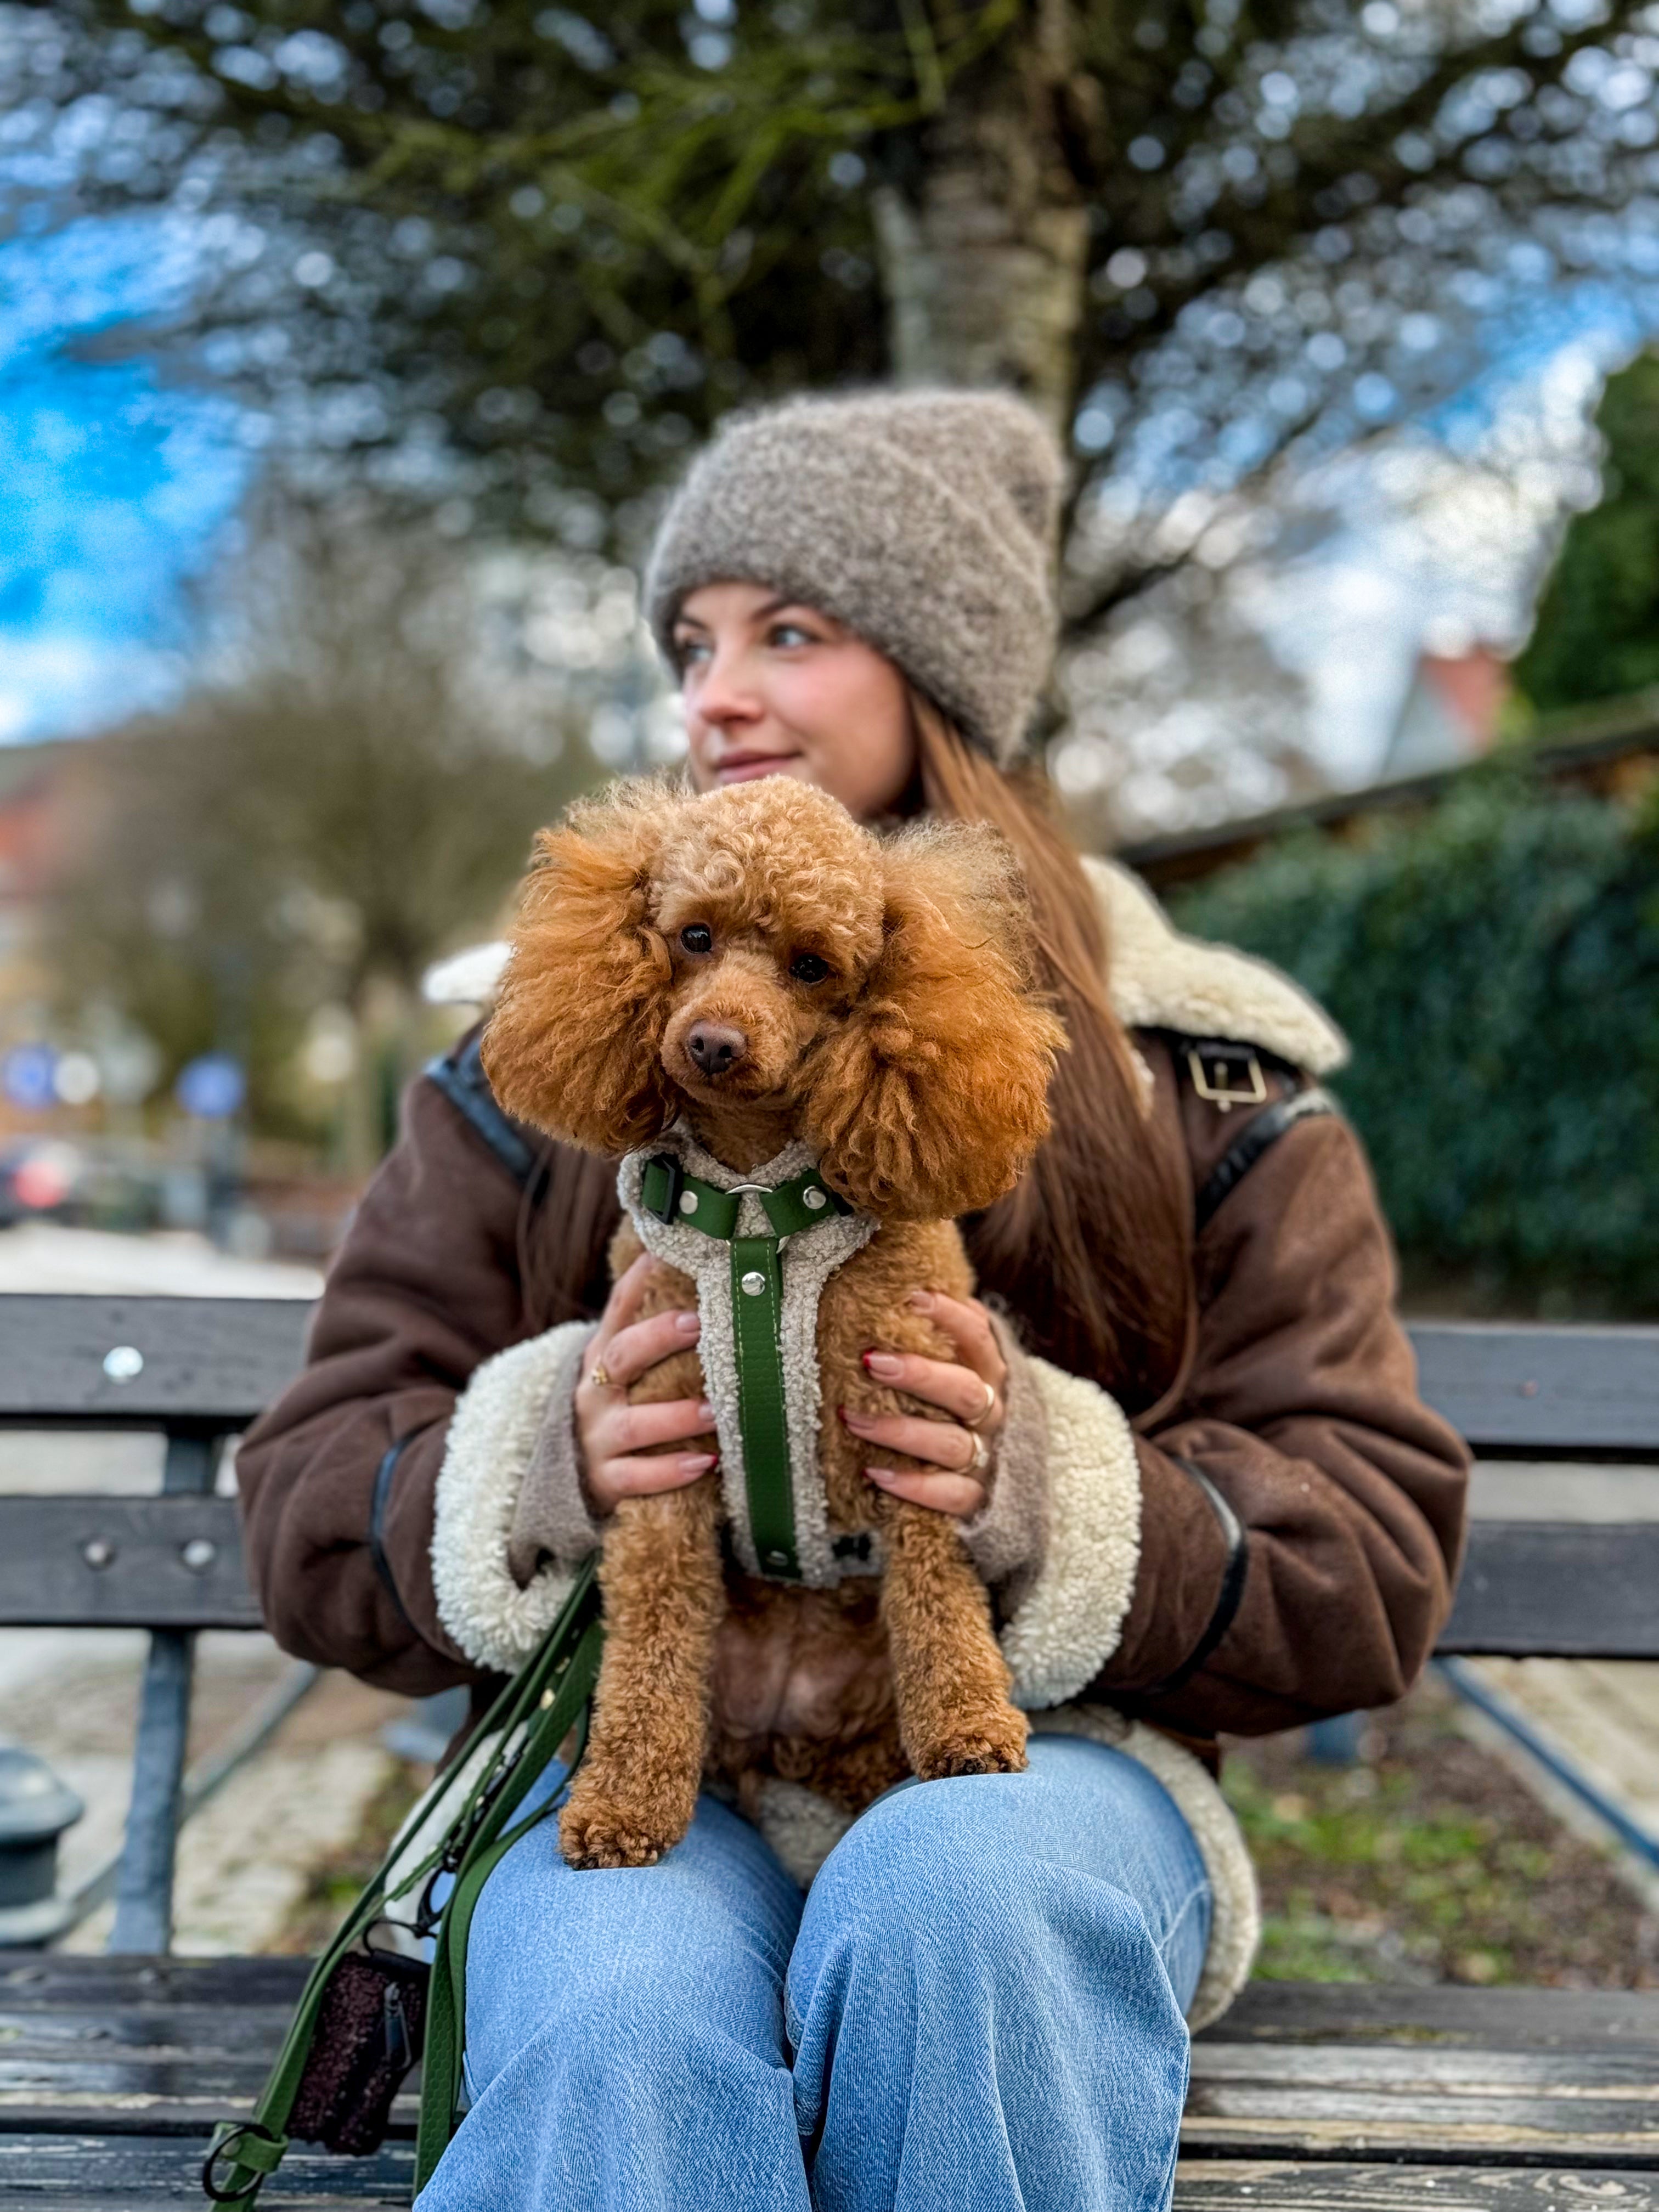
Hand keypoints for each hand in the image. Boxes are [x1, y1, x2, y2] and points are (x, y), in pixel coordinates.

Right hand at [576, 1253, 715, 1517]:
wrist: (572, 1476)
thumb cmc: (620, 1409)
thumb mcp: (627, 1369)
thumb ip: (655, 1333)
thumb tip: (697, 1276)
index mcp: (603, 1357)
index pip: (618, 1310)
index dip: (639, 1282)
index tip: (665, 1257)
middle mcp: (595, 1392)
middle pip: (620, 1358)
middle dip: (657, 1339)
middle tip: (698, 1324)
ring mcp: (597, 1438)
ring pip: (633, 1425)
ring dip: (676, 1416)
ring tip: (715, 1411)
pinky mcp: (605, 1480)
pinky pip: (636, 1477)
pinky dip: (670, 1471)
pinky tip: (704, 1463)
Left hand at [842, 1290, 1006, 1519]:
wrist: (987, 1476)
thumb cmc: (948, 1407)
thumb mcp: (949, 1366)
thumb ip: (934, 1335)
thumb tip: (896, 1286)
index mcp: (988, 1372)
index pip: (978, 1337)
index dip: (949, 1315)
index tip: (910, 1296)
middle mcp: (991, 1413)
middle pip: (966, 1391)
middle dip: (919, 1375)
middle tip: (870, 1361)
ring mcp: (985, 1458)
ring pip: (953, 1444)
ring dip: (901, 1430)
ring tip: (853, 1418)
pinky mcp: (973, 1499)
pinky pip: (950, 1496)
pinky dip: (915, 1486)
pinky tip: (875, 1473)